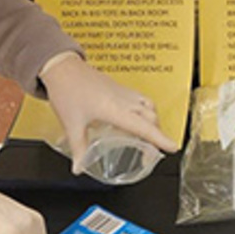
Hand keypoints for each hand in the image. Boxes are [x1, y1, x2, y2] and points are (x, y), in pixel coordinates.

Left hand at [37, 51, 177, 170]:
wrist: (61, 66)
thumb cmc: (67, 91)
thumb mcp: (72, 124)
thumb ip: (79, 148)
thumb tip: (79, 167)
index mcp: (114, 110)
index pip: (144, 127)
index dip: (160, 138)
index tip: (172, 147)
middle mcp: (123, 99)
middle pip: (152, 116)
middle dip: (157, 134)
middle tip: (152, 152)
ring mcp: (122, 91)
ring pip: (148, 105)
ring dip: (152, 120)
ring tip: (148, 135)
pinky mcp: (118, 87)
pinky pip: (139, 98)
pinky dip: (143, 110)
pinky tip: (133, 118)